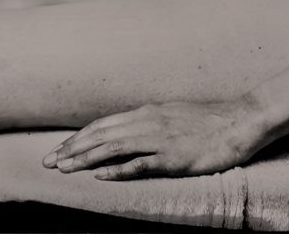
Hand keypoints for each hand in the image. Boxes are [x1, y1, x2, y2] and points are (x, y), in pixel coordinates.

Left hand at [42, 97, 266, 179]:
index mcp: (149, 112)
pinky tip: (100, 176)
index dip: (80, 137)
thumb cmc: (209, 120)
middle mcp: (150, 121)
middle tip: (48, 162)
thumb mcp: (174, 114)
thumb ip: (151, 122)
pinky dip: (117, 169)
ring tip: (64, 168)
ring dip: (86, 158)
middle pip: (102, 134)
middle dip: (73, 148)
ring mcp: (160, 138)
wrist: (240, 120)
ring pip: (114, 147)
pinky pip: (140, 163)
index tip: (60, 149)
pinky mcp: (173, 156)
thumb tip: (128, 133)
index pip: (105, 124)